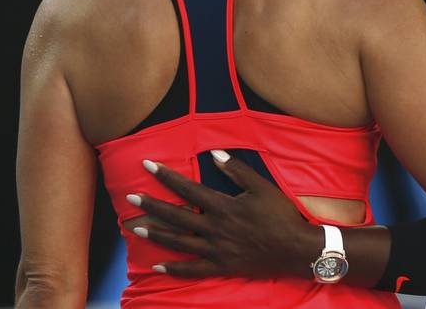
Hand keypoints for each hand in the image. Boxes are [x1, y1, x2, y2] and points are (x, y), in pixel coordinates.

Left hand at [128, 155, 319, 277]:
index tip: (148, 166)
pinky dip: (174, 269)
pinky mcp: (221, 267)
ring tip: (135, 228)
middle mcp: (214, 229)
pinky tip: (158, 267)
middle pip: (176, 215)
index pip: (188, 189)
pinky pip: (192, 270)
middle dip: (151, 205)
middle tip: (130, 198)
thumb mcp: (262, 187)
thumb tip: (214, 155)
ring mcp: (215, 250)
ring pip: (178, 243)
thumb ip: (237, 171)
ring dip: (155, 235)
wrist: (295, 249)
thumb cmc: (280, 215)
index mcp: (223, 206)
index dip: (166, 177)